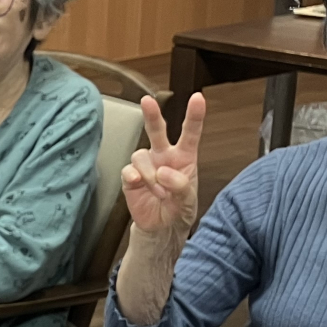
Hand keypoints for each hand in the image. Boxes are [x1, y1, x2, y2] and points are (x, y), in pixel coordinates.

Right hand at [121, 93, 205, 235]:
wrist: (161, 228)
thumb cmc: (178, 209)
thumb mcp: (188, 200)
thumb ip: (180, 185)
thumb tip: (163, 172)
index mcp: (184, 157)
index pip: (190, 133)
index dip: (194, 116)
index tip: (197, 98)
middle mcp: (163, 156)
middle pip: (157, 130)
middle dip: (152, 115)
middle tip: (147, 101)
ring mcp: (146, 165)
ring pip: (141, 155)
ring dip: (150, 174)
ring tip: (159, 192)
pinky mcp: (130, 177)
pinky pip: (128, 170)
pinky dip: (134, 177)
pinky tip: (139, 185)